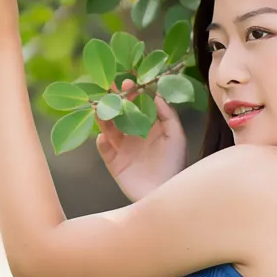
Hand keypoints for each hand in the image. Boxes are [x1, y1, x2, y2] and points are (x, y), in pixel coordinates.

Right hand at [95, 79, 186, 202]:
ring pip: (108, 128)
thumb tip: (155, 92)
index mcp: (149, 125)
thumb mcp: (176, 136)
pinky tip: (104, 137)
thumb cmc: (176, 164)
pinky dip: (101, 142)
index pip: (137, 104)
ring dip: (103, 118)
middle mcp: (134, 134)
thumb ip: (167, 114)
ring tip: (100, 110)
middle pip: (119, 113)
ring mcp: (123, 148)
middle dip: (113, 101)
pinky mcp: (114, 163)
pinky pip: (104, 149)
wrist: (165, 194)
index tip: (126, 83)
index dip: (131, 93)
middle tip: (107, 90)